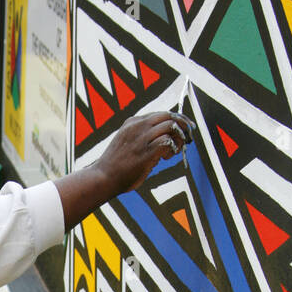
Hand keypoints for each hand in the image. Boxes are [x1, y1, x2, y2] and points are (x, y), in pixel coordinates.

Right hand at [54, 109, 193, 231]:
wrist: (103, 178)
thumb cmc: (115, 165)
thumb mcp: (126, 142)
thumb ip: (141, 137)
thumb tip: (164, 141)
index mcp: (133, 122)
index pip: (161, 114)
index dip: (176, 120)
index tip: (184, 129)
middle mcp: (138, 126)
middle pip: (169, 116)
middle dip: (183, 124)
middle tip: (189, 136)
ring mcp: (141, 138)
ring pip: (170, 126)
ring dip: (179, 137)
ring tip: (176, 149)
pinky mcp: (145, 152)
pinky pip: (167, 142)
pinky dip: (172, 148)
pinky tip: (167, 157)